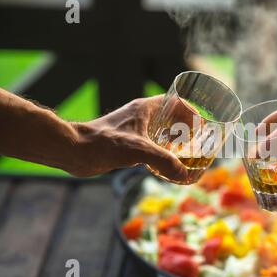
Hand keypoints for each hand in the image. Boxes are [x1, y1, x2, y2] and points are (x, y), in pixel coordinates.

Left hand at [70, 95, 188, 179]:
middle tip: (196, 141)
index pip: (175, 101)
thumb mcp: (138, 150)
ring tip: (185, 153)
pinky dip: (161, 150)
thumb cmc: (103, 143)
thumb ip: (163, 161)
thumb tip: (184, 175)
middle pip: (170, 116)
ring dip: (173, 139)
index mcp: (145, 108)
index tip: (200, 126)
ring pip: (160, 130)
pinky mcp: (127, 142)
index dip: (190, 111)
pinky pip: (151, 143)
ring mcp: (133, 129)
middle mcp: (141, 116)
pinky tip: (165, 164)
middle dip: (185, 127)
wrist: (76, 151)